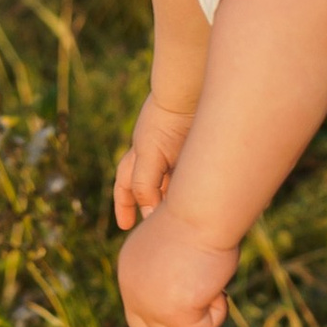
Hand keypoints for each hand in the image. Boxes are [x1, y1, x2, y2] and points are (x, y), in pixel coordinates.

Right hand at [115, 90, 195, 226]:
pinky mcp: (194, 156)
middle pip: (147, 189)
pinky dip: (192, 192)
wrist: (188, 97)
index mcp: (138, 157)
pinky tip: (202, 203)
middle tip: (152, 229)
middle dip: (147, 207)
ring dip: (171, 202)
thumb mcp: (148, 155)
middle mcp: (156, 158)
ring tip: (179, 222)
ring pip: (170, 186)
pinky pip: (191, 178)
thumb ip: (146, 185)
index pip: (126, 188)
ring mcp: (175, 156)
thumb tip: (150, 215)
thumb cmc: (164, 124)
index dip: (124, 206)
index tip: (125, 226)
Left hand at [119, 198, 240, 326]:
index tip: (193, 307)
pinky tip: (220, 286)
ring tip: (217, 289)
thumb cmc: (199, 217)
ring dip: (202, 318)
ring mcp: (149, 304)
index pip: (138, 312)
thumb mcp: (178, 247)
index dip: (164, 317)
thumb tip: (193, 296)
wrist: (202, 208)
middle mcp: (131, 290)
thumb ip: (173, 272)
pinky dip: (218, 312)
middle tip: (206, 314)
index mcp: (129, 271)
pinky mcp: (172, 313)